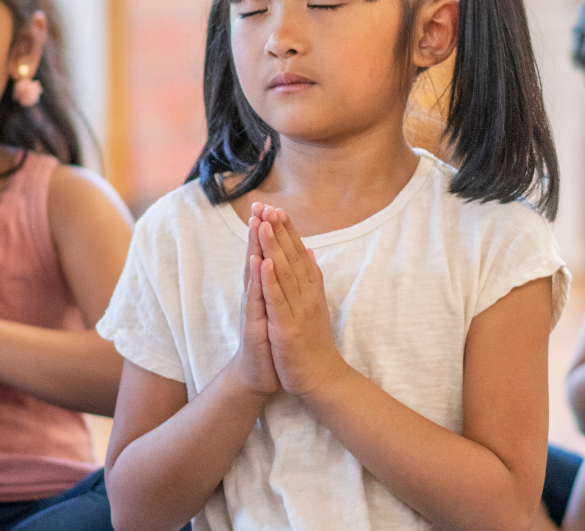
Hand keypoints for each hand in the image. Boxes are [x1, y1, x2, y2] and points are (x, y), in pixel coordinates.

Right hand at [228, 202, 279, 396]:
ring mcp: (255, 308)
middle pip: (257, 257)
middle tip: (259, 205)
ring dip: (256, 247)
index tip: (271, 206)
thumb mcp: (279, 308)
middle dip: (259, 231)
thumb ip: (281, 285)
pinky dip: (258, 279)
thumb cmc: (271, 341)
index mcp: (265, 290)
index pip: (266, 255)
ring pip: (254, 273)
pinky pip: (257, 298)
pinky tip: (258, 263)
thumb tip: (293, 261)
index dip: (268, 232)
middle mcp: (257, 295)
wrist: (260, 375)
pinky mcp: (256, 324)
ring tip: (256, 223)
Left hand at [256, 205, 345, 398]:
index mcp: (310, 289)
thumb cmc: (313, 342)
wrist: (320, 378)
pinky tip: (264, 263)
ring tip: (265, 223)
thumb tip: (311, 252)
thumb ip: (311, 278)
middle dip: (279, 231)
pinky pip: (278, 300)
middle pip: (291, 257)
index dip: (288, 231)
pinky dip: (271, 280)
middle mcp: (306, 295)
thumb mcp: (313, 305)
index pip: (298, 254)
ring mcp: (297, 310)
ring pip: (284, 273)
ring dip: (274, 247)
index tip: (277, 208)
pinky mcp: (287, 327)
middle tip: (268, 206)